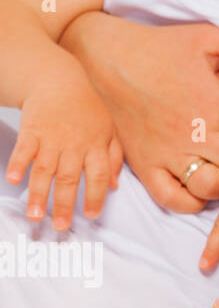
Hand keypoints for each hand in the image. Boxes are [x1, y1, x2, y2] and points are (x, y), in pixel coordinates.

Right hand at [6, 72, 122, 229]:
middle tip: (60, 227)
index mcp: (96, 145)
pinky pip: (24, 149)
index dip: (95, 196)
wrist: (60, 81)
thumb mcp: (109, 130)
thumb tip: (115, 186)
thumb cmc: (87, 109)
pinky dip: (19, 163)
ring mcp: (52, 137)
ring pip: (46, 169)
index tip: (90, 216)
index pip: (98, 175)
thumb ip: (114, 158)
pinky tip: (14, 180)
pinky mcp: (32, 130)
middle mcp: (75, 144)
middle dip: (65, 204)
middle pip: (70, 178)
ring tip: (35, 215)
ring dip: (39, 194)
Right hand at [60, 15, 218, 211]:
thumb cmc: (164, 46)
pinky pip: (174, 201)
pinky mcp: (144, 166)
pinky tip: (207, 181)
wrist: (104, 56)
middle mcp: (191, 134)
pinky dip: (195, 200)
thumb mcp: (215, 41)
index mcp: (212, 104)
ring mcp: (165, 154)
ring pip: (214, 188)